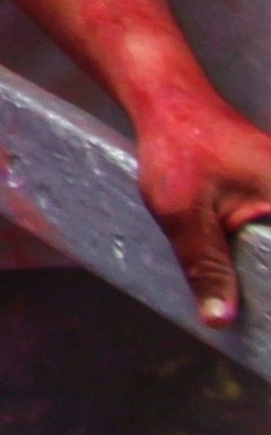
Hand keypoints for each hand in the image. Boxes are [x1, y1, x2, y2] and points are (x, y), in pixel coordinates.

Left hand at [130, 80, 270, 325]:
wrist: (172, 102)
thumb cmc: (178, 149)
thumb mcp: (183, 214)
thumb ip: (206, 268)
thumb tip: (221, 320)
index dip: (270, 294)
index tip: (265, 331)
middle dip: (264, 287)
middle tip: (256, 330)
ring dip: (262, 274)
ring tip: (255, 318)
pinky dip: (263, 257)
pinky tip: (252, 285)